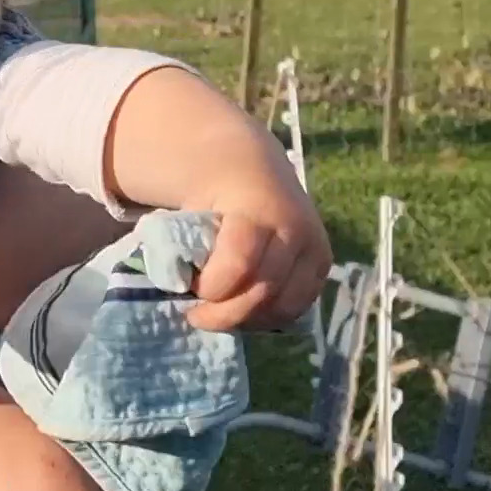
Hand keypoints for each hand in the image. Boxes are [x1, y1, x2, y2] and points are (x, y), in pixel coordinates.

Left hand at [186, 172, 331, 331]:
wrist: (253, 171)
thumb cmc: (211, 191)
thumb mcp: (188, 203)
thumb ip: (177, 237)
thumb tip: (167, 278)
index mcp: (257, 207)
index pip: (239, 263)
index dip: (212, 286)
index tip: (189, 286)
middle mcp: (294, 228)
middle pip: (264, 292)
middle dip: (225, 313)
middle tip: (196, 314)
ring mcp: (314, 248)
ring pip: (284, 307)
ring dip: (247, 319)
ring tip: (219, 313)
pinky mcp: (322, 266)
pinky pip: (297, 307)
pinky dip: (267, 316)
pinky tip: (243, 310)